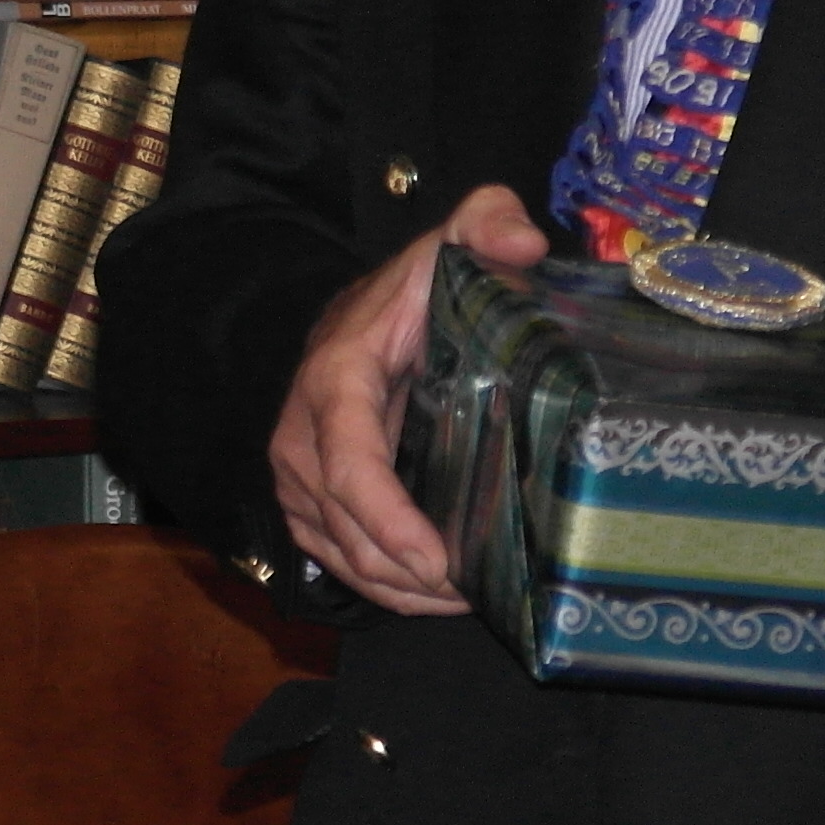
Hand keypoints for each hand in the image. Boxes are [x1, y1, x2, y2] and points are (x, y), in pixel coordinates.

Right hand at [268, 186, 542, 616]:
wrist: (349, 323)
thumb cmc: (405, 295)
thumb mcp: (445, 245)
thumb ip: (485, 223)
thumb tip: (524, 243)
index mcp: (335, 380)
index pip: (347, 460)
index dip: (385, 515)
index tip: (432, 558)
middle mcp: (302, 439)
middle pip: (346, 526)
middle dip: (407, 571)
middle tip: (476, 594)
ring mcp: (299, 480)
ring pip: (341, 555)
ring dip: (399, 591)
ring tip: (468, 602)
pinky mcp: (309, 506)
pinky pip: (339, 561)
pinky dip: (386, 590)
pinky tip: (439, 600)